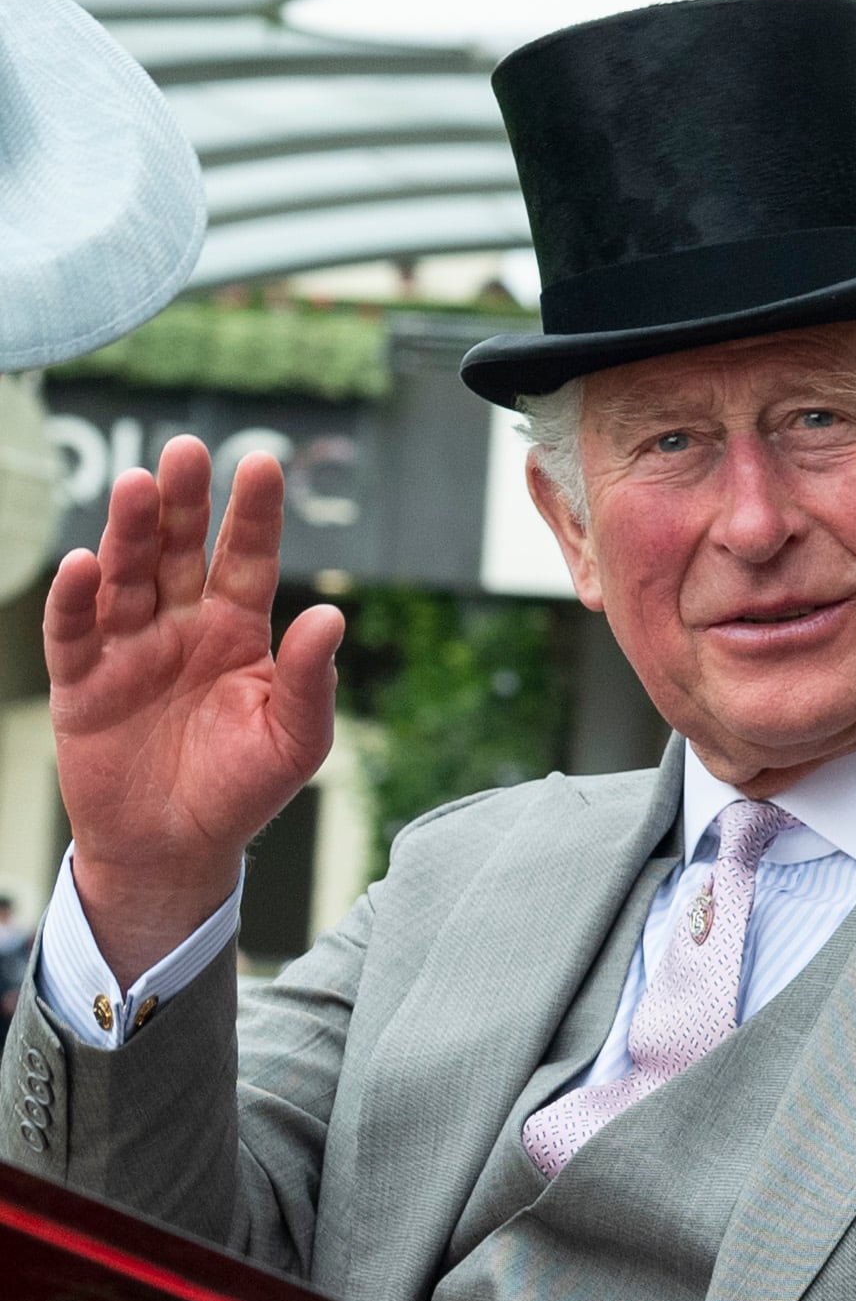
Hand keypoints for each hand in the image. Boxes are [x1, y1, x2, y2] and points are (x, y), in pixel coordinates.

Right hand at [45, 436, 342, 984]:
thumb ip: (310, 680)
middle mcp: (182, 628)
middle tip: (186, 451)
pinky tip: (83, 564)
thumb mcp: (295, 741)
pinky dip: (76, 600)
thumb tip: (332, 617)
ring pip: (127, 576)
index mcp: (239, 633)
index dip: (253, 515)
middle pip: (182, 552)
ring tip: (138, 486)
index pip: (248, 560)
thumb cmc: (243, 791)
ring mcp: (129, 649)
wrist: (177, 850)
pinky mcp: (84, 682)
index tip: (262, 464)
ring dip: (130, 532)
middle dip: (185, 502)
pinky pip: (76, 633)